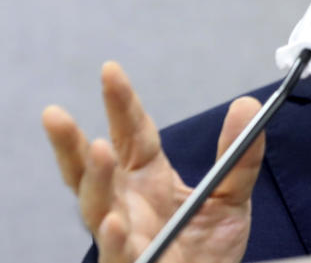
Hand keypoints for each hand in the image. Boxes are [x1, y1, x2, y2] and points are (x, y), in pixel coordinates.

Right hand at [43, 61, 263, 262]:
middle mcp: (126, 203)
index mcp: (148, 178)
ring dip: (95, 179)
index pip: (131, 133)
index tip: (110, 70)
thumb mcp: (233, 195)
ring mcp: (123, 237)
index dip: (120, 103)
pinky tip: (113, 222)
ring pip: (96, 206)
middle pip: (93, 168)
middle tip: (58, 114)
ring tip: (97, 151)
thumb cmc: (210, 248)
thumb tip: (248, 104)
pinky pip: (117, 254)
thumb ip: (240, 155)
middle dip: (72, 142)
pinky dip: (114, 238)